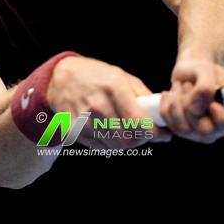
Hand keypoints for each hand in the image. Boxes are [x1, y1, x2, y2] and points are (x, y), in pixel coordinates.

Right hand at [48, 56, 171, 149]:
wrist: (61, 78)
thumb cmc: (96, 75)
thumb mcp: (121, 76)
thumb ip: (142, 96)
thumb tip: (161, 117)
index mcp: (113, 88)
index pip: (140, 123)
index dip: (155, 133)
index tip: (163, 135)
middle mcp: (97, 105)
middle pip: (128, 140)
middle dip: (141, 139)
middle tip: (144, 133)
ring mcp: (83, 120)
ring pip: (115, 147)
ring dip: (126, 143)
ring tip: (125, 131)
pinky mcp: (73, 131)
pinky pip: (100, 148)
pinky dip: (110, 144)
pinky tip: (109, 131)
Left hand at [159, 58, 223, 142]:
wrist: (190, 72)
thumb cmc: (204, 70)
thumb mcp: (205, 69)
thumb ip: (205, 86)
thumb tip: (197, 106)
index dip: (223, 115)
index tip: (212, 101)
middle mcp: (223, 127)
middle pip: (205, 130)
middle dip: (190, 104)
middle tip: (188, 85)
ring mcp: (204, 132)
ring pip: (185, 130)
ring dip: (177, 103)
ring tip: (180, 86)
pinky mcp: (187, 132)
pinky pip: (171, 125)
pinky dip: (167, 106)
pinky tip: (171, 94)